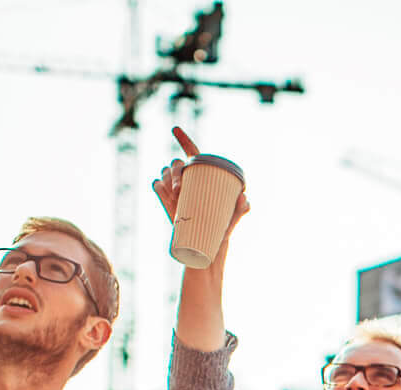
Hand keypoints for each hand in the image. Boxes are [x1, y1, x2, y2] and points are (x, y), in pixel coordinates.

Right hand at [151, 127, 249, 250]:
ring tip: (174, 194)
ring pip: (164, 172)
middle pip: (176, 163)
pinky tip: (161, 190)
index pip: (191, 151)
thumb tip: (243, 197)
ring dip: (166, 178)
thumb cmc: (223, 230)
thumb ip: (242, 207)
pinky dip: (158, 185)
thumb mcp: (235, 218)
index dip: (183, 138)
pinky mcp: (166, 201)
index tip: (174, 129)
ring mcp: (175, 190)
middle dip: (175, 171)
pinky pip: (156, 186)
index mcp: (203, 175)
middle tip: (180, 188)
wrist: (207, 249)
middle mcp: (188, 180)